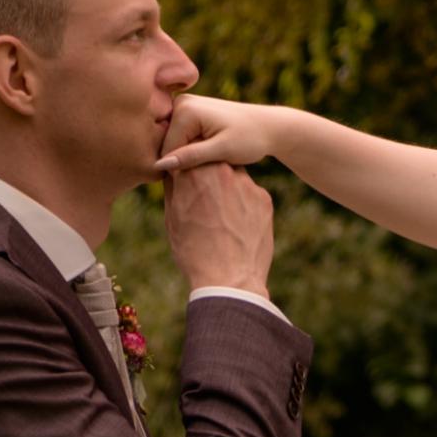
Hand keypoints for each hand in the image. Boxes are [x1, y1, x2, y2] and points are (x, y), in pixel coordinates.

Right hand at [159, 95, 290, 175]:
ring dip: (187, 156)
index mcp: (185, 109)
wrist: (269, 126)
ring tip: (212, 158)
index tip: (206, 173)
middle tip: (212, 165)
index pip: (166, 150)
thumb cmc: (250, 138)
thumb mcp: (222, 150)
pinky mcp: (188, 112)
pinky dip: (191, 150)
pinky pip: (180, 138)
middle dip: (184, 160)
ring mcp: (183, 105)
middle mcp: (179, 102)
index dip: (181, 169)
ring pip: (172, 143)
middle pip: (166, 145)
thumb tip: (160, 165)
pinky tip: (210, 152)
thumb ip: (191, 156)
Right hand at [159, 126, 276, 293]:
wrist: (230, 279)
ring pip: (234, 177)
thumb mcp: (172, 219)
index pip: (188, 157)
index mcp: (192, 173)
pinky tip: (238, 226)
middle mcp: (220, 170)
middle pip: (213, 162)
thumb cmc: (193, 252)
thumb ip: (173, 188)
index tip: (187, 181)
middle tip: (205, 199)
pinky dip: (244, 205)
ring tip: (222, 217)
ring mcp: (245, 183)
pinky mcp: (264, 198)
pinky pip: (251, 194)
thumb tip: (172, 171)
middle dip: (208, 176)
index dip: (187, 168)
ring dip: (227, 188)